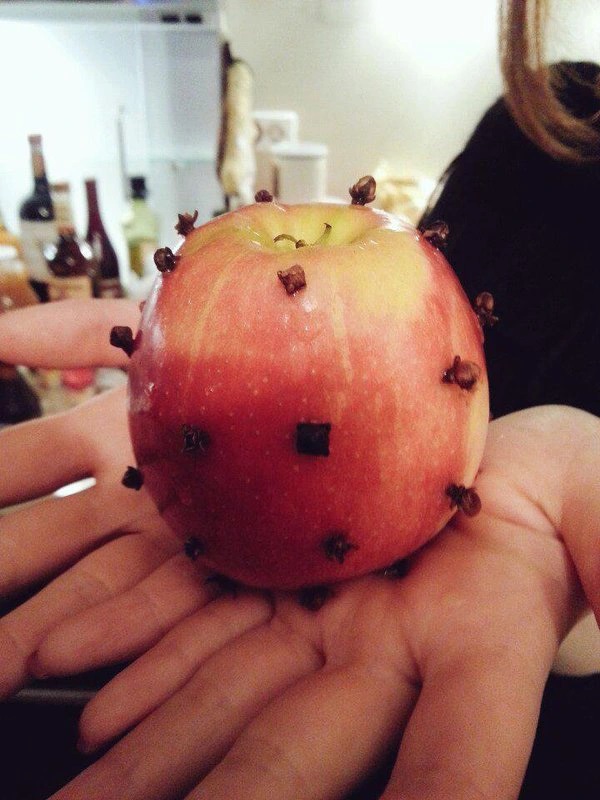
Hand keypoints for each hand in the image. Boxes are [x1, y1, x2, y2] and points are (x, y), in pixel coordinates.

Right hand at [0, 300, 267, 700]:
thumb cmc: (260, 341)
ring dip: (43, 634)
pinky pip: (182, 618)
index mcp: (115, 436)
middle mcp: (142, 493)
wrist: (358, 380)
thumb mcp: (153, 327)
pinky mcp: (240, 570)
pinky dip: (130, 646)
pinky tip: (75, 675)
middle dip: (4, 576)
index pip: (27, 467)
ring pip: (104, 595)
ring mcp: (187, 535)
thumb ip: (70, 333)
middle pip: (53, 547)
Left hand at [2, 301, 598, 799]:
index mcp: (484, 646)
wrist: (495, 463)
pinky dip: (144, 648)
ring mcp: (326, 619)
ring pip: (227, 694)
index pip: (457, 754)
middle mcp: (389, 654)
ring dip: (147, 748)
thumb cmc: (568, 488)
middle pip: (297, 751)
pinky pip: (206, 616)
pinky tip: (83, 680)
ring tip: (77, 789)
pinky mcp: (283, 575)